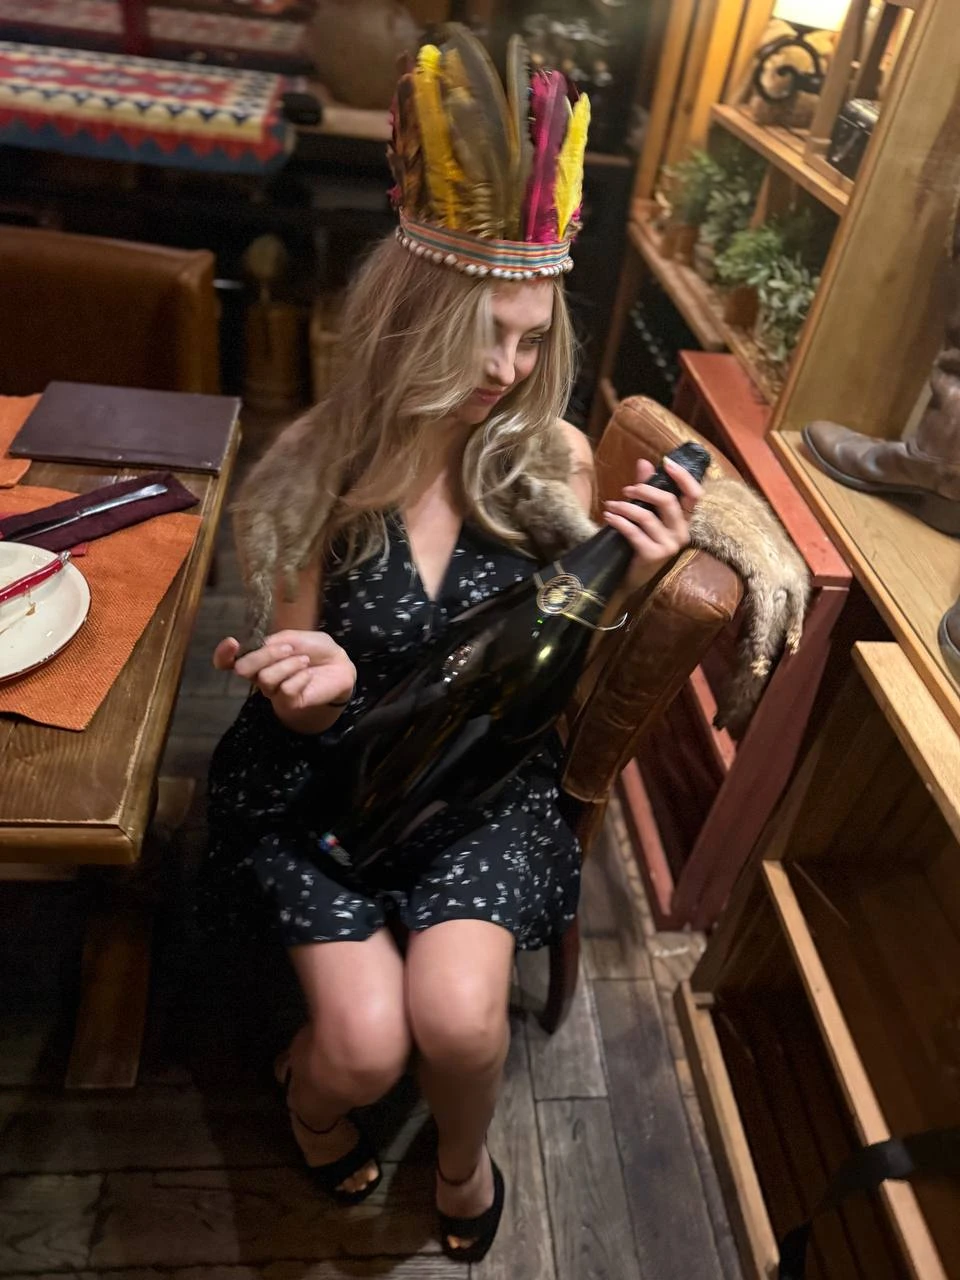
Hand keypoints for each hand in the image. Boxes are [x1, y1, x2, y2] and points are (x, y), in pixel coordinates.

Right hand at [213, 629, 355, 731]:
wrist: (339, 665)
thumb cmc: (315, 649)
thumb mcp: (294, 637)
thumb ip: (274, 641)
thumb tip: (260, 647)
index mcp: (258, 658)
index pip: (228, 662)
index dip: (223, 654)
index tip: (232, 642)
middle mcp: (260, 676)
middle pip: (244, 669)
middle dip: (265, 655)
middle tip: (288, 649)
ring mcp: (273, 691)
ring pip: (266, 678)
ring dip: (288, 665)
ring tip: (305, 661)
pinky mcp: (288, 703)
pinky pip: (285, 690)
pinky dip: (299, 678)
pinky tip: (309, 674)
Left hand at [601, 456, 702, 582]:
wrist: (631, 578)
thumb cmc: (640, 543)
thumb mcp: (646, 514)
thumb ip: (647, 489)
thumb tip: (644, 462)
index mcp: (685, 521)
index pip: (695, 495)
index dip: (684, 477)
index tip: (667, 462)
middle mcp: (682, 533)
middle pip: (668, 501)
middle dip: (644, 490)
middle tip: (626, 490)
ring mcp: (669, 546)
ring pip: (647, 516)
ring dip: (625, 507)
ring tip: (610, 505)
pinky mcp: (653, 555)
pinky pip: (634, 532)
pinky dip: (619, 521)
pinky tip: (608, 517)